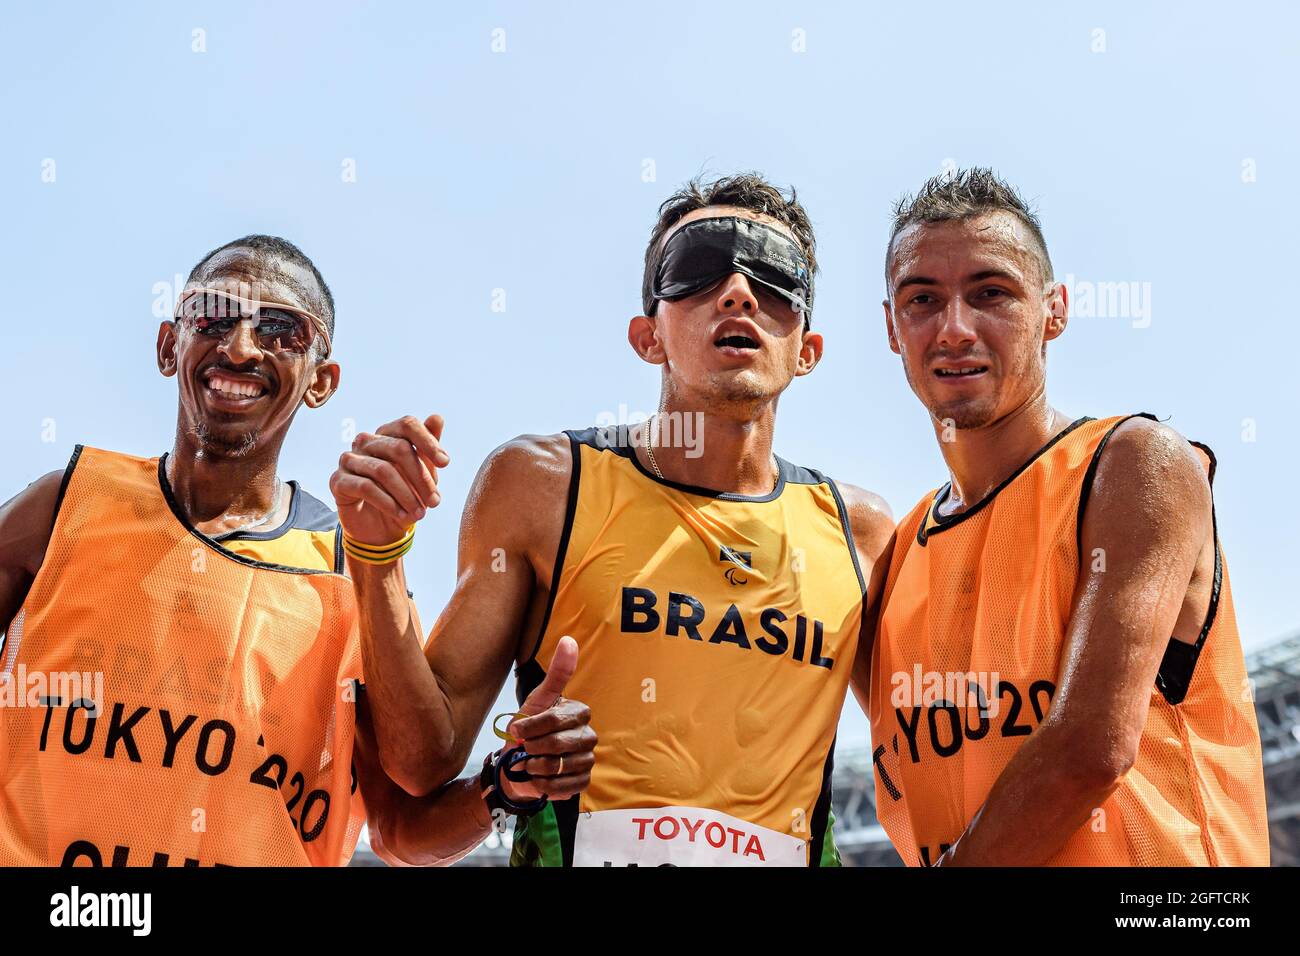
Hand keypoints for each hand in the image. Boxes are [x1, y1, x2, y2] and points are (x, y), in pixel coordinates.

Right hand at [330, 414, 449, 546]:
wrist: (379, 527)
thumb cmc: (403, 495)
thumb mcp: (422, 474)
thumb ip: (428, 448)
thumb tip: (437, 417)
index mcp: (387, 434)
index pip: (407, 424)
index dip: (427, 441)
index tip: (445, 463)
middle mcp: (366, 441)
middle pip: (398, 448)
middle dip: (421, 477)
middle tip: (435, 501)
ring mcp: (349, 459)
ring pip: (383, 470)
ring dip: (407, 495)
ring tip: (420, 514)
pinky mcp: (338, 481)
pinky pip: (366, 487)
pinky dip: (388, 503)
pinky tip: (401, 515)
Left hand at [500, 636, 596, 802]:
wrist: (518, 766)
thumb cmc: (528, 731)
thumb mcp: (537, 700)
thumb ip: (556, 673)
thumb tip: (570, 639)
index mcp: (579, 713)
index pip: (555, 719)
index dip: (532, 727)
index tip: (517, 731)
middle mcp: (589, 736)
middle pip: (558, 743)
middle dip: (533, 748)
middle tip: (524, 749)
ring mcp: (588, 760)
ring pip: (559, 766)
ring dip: (536, 767)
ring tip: (530, 764)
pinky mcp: (584, 782)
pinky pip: (564, 787)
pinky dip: (544, 785)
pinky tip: (538, 779)